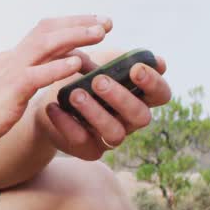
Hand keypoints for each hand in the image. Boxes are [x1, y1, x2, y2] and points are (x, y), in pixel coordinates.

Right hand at [0, 15, 110, 161]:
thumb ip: (16, 84)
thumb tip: (34, 82)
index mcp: (9, 60)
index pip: (43, 35)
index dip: (70, 28)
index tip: (93, 27)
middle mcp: (10, 60)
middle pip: (48, 31)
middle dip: (79, 23)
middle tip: (107, 22)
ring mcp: (8, 74)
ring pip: (46, 45)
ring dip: (76, 36)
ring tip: (101, 33)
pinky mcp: (8, 94)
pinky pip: (37, 76)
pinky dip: (59, 67)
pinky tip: (78, 66)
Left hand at [34, 47, 171, 160]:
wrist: (48, 100)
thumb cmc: (82, 76)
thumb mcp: (99, 61)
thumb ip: (117, 58)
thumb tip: (141, 59)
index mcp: (139, 96)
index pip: (161, 94)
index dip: (153, 83)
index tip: (135, 69)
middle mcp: (130, 120)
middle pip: (141, 116)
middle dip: (121, 98)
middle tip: (98, 81)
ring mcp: (111, 137)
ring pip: (114, 132)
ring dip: (95, 112)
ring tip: (75, 94)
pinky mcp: (90, 150)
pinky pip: (82, 140)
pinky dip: (67, 123)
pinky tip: (54, 107)